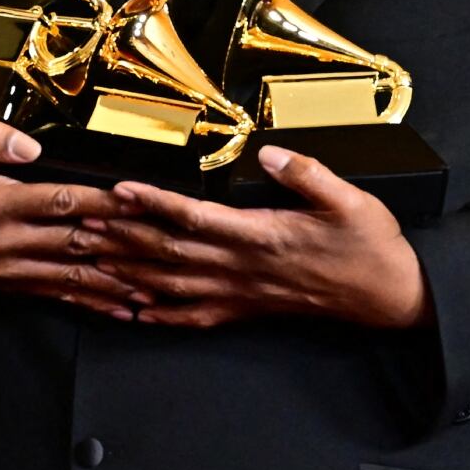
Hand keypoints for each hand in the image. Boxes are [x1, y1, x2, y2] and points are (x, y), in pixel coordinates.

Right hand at [0, 115, 148, 318]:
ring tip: (153, 291)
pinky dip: (88, 302)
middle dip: (122, 249)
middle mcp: (4, 243)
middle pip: (75, 245)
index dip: (104, 203)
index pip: (63, 202)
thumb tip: (31, 146)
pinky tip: (118, 309)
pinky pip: (53, 295)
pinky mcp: (5, 282)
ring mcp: (4, 269)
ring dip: (112, 286)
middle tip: (163, 253)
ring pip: (69, 278)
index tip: (140, 203)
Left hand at [84, 145, 432, 330]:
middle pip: (168, 253)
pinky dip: (158, 314)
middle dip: (121, 237)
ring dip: (127, 272)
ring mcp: (243, 294)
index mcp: (264, 235)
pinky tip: (132, 310)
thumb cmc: (370, 245)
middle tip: (81, 223)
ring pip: (171, 286)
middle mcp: (244, 268)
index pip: (195, 217)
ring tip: (91, 260)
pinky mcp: (248, 310)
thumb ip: (307, 173)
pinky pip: (194, 317)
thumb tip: (271, 152)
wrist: (388, 294)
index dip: (153, 203)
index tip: (120, 189)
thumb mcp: (349, 198)